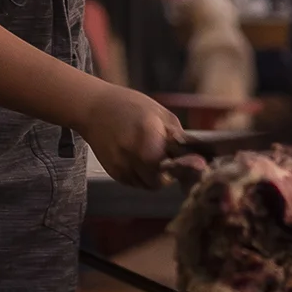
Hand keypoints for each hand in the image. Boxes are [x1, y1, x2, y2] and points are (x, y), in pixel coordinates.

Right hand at [70, 86, 184, 188]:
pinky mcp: (113, 173)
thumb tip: (198, 156)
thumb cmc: (130, 106)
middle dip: (168, 173)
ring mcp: (121, 167)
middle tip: (166, 157)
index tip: (186, 162)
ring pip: (147, 186)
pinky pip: (135, 183)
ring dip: (153, 177)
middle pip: (160, 181)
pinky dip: (140, 175)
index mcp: (149, 137)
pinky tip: (137, 158)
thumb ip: (178, 136)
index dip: (183, 166)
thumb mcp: (160, 113)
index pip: (174, 166)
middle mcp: (133, 156)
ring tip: (150, 156)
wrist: (94, 108)